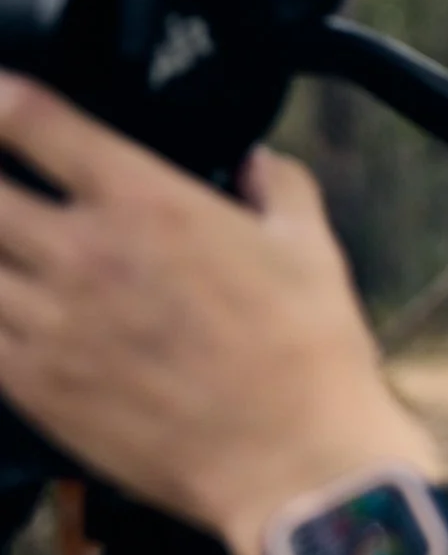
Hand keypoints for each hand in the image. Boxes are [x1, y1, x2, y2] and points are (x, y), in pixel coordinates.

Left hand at [0, 75, 437, 554]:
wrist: (293, 459)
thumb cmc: (308, 354)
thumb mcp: (310, 249)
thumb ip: (278, 189)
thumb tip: (258, 164)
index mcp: (148, 202)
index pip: (35, 122)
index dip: (3, 98)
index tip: (1, 96)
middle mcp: (83, 252)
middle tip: (1, 181)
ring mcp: (48, 321)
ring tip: (7, 245)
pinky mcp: (33, 385)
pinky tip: (6, 307)